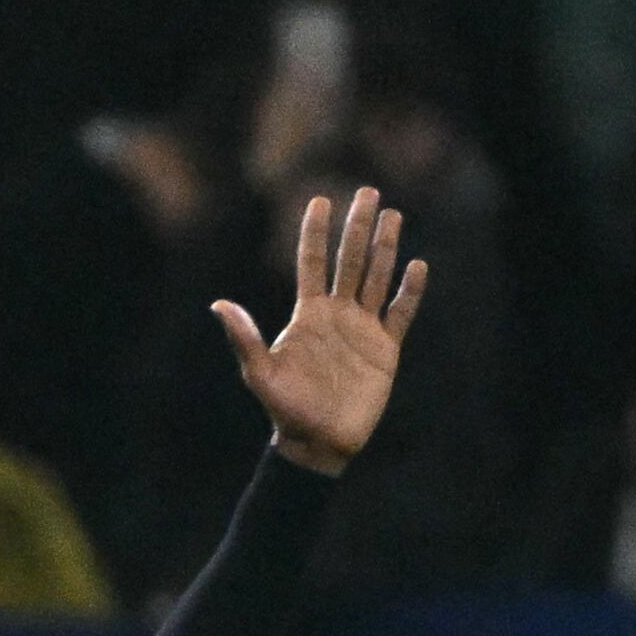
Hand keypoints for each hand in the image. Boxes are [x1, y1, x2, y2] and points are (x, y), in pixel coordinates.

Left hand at [210, 185, 424, 477]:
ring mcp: (363, 329)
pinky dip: (409, 291)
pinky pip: (400, 313)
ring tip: (393, 215)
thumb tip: (218, 304)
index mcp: (308, 313)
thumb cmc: (285, 410)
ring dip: (384, 248)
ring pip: (377, 278)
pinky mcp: (385, 350)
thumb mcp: (260, 374)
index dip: (315, 231)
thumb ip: (244, 338)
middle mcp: (337, 314)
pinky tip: (417, 265)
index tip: (319, 199)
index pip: (312, 261)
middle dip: (358, 226)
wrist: (319, 443)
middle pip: (349, 260)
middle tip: (368, 192)